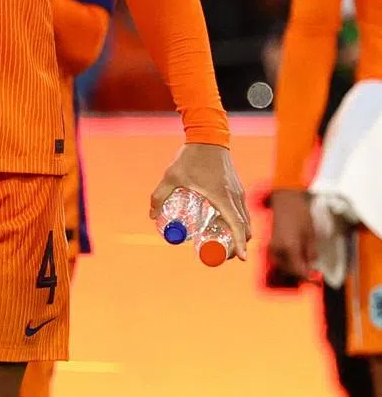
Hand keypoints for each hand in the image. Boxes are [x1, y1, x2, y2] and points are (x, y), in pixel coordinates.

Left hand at [150, 143, 250, 260]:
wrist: (208, 137)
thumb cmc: (191, 157)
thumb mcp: (171, 176)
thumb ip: (159, 195)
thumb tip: (151, 214)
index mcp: (222, 197)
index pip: (237, 226)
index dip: (239, 244)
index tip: (241, 259)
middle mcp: (235, 197)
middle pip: (244, 228)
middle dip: (236, 244)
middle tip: (219, 254)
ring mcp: (238, 193)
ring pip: (244, 220)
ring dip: (237, 234)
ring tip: (218, 242)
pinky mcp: (237, 188)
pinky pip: (241, 211)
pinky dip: (236, 222)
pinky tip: (220, 223)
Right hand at [268, 189, 316, 279]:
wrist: (285, 201)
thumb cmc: (300, 215)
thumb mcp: (310, 234)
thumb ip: (311, 253)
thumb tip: (312, 267)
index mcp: (289, 247)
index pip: (297, 270)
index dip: (308, 278)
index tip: (317, 280)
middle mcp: (277, 249)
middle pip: (288, 270)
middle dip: (300, 275)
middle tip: (313, 276)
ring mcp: (272, 246)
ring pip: (281, 266)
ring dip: (292, 270)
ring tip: (305, 269)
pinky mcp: (271, 244)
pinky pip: (278, 259)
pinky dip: (286, 264)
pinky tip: (296, 262)